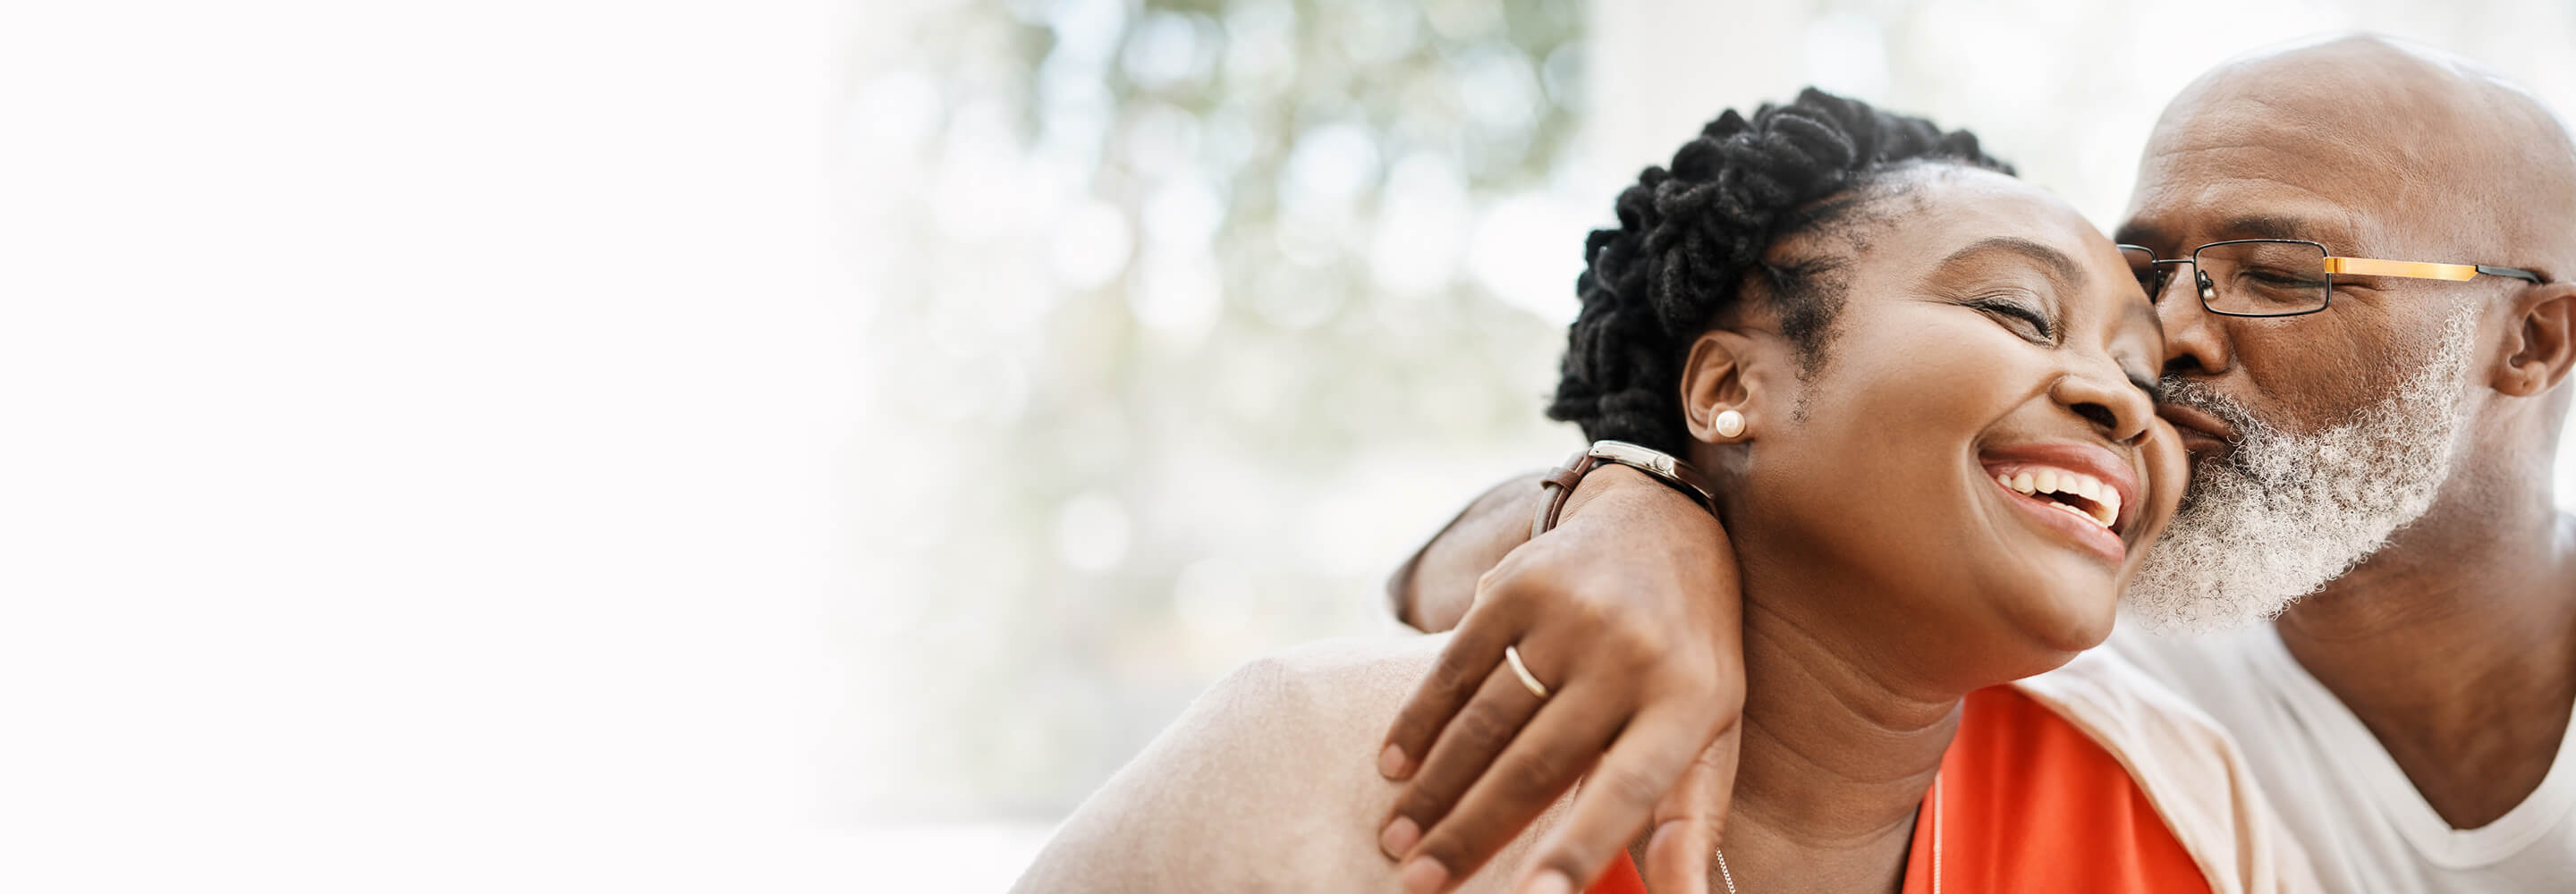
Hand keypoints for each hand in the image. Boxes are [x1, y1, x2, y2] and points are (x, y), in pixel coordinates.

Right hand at [1373, 465, 1744, 892]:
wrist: (1661, 521)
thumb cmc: (1688, 654)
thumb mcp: (1712, 729)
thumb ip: (1691, 819)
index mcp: (1688, 703)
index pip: (1627, 791)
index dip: (1578, 850)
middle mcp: (1631, 655)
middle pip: (1534, 764)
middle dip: (1469, 833)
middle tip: (1420, 885)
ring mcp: (1572, 615)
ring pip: (1485, 721)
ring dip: (1433, 789)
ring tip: (1397, 840)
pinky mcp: (1519, 584)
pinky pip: (1455, 667)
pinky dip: (1419, 721)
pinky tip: (1394, 765)